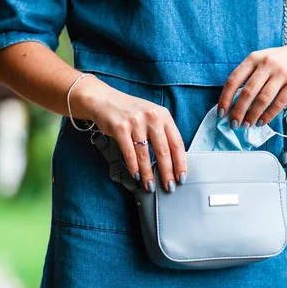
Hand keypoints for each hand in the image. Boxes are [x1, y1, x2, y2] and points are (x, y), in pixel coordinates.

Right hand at [72, 78, 185, 192]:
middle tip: (169, 186)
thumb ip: (162, 133)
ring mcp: (136, 122)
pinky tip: (136, 175)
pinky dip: (133, 167)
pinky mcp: (120, 128)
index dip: (180, 162)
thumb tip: (172, 161)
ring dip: (148, 174)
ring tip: (151, 185)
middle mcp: (152, 117)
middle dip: (167, 172)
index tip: (181, 176)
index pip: (177, 143)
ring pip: (145, 155)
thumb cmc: (130, 112)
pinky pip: (129, 153)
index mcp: (164, 115)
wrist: (105, 100)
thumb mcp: (152, 116)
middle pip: (163, 151)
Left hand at [218, 43, 286, 127]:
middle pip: (247, 92)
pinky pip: (278, 103)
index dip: (225, 98)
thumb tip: (232, 102)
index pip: (234, 80)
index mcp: (254, 58)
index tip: (221, 113)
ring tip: (247, 125)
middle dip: (238, 111)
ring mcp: (282, 73)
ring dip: (252, 115)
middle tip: (234, 124)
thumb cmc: (280, 61)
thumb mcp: (262, 60)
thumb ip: (248, 76)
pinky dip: (268, 116)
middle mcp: (267, 63)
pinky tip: (261, 122)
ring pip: (262, 100)